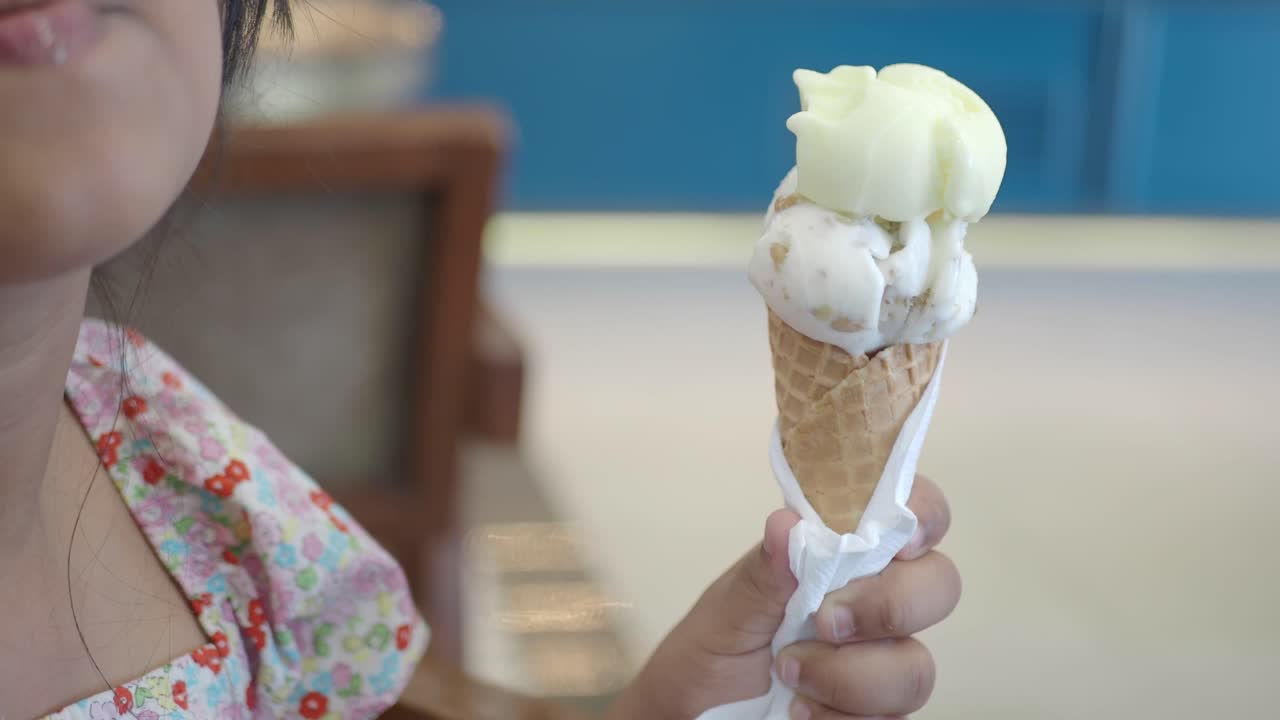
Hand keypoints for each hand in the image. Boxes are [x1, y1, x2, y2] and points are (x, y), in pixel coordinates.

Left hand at [608, 475, 957, 719]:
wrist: (692, 713)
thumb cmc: (712, 650)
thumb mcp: (725, 609)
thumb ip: (764, 572)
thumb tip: (786, 523)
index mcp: (841, 553)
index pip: (910, 511)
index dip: (923, 513)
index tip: (901, 538)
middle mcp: (874, 600)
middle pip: (939, 585)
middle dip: (890, 606)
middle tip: (825, 621)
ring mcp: (883, 659)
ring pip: (917, 666)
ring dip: (851, 676)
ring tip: (789, 673)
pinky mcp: (878, 711)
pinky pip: (892, 718)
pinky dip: (843, 716)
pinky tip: (799, 710)